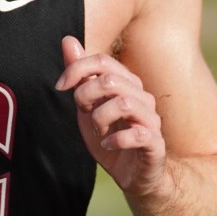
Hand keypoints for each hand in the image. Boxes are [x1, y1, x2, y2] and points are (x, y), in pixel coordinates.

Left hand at [56, 35, 167, 197]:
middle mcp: (142, 97)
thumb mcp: (88, 105)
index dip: (77, 70)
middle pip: (111, 81)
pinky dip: (116, 140)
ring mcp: (151, 120)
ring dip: (100, 119)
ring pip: (124, 103)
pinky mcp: (156, 144)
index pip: (103, 61)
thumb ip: (80, 74)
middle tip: (84, 113)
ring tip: (97, 132)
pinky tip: (108, 145)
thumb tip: (68, 40)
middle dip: (87, 96)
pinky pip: (138, 134)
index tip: (60, 86)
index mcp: (127, 84)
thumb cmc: (112, 136)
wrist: (133, 176)